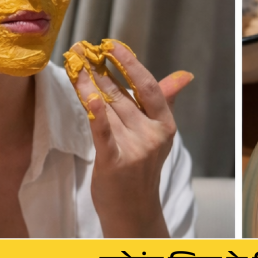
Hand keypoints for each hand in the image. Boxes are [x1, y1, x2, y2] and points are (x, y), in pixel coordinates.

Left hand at [66, 40, 192, 237]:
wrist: (133, 212)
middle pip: (121, 96)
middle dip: (99, 71)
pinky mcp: (114, 163)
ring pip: (107, 109)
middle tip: (80, 50)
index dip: (129, 64)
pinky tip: (88, 97)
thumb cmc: (141, 170)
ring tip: (73, 65)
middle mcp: (152, 135)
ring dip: (87, 85)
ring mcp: (135, 150)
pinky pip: (103, 134)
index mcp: (165, 126)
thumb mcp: (157, 135)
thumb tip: (184, 75)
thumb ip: (165, 102)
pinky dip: (96, 115)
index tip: (111, 45)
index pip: (148, 87)